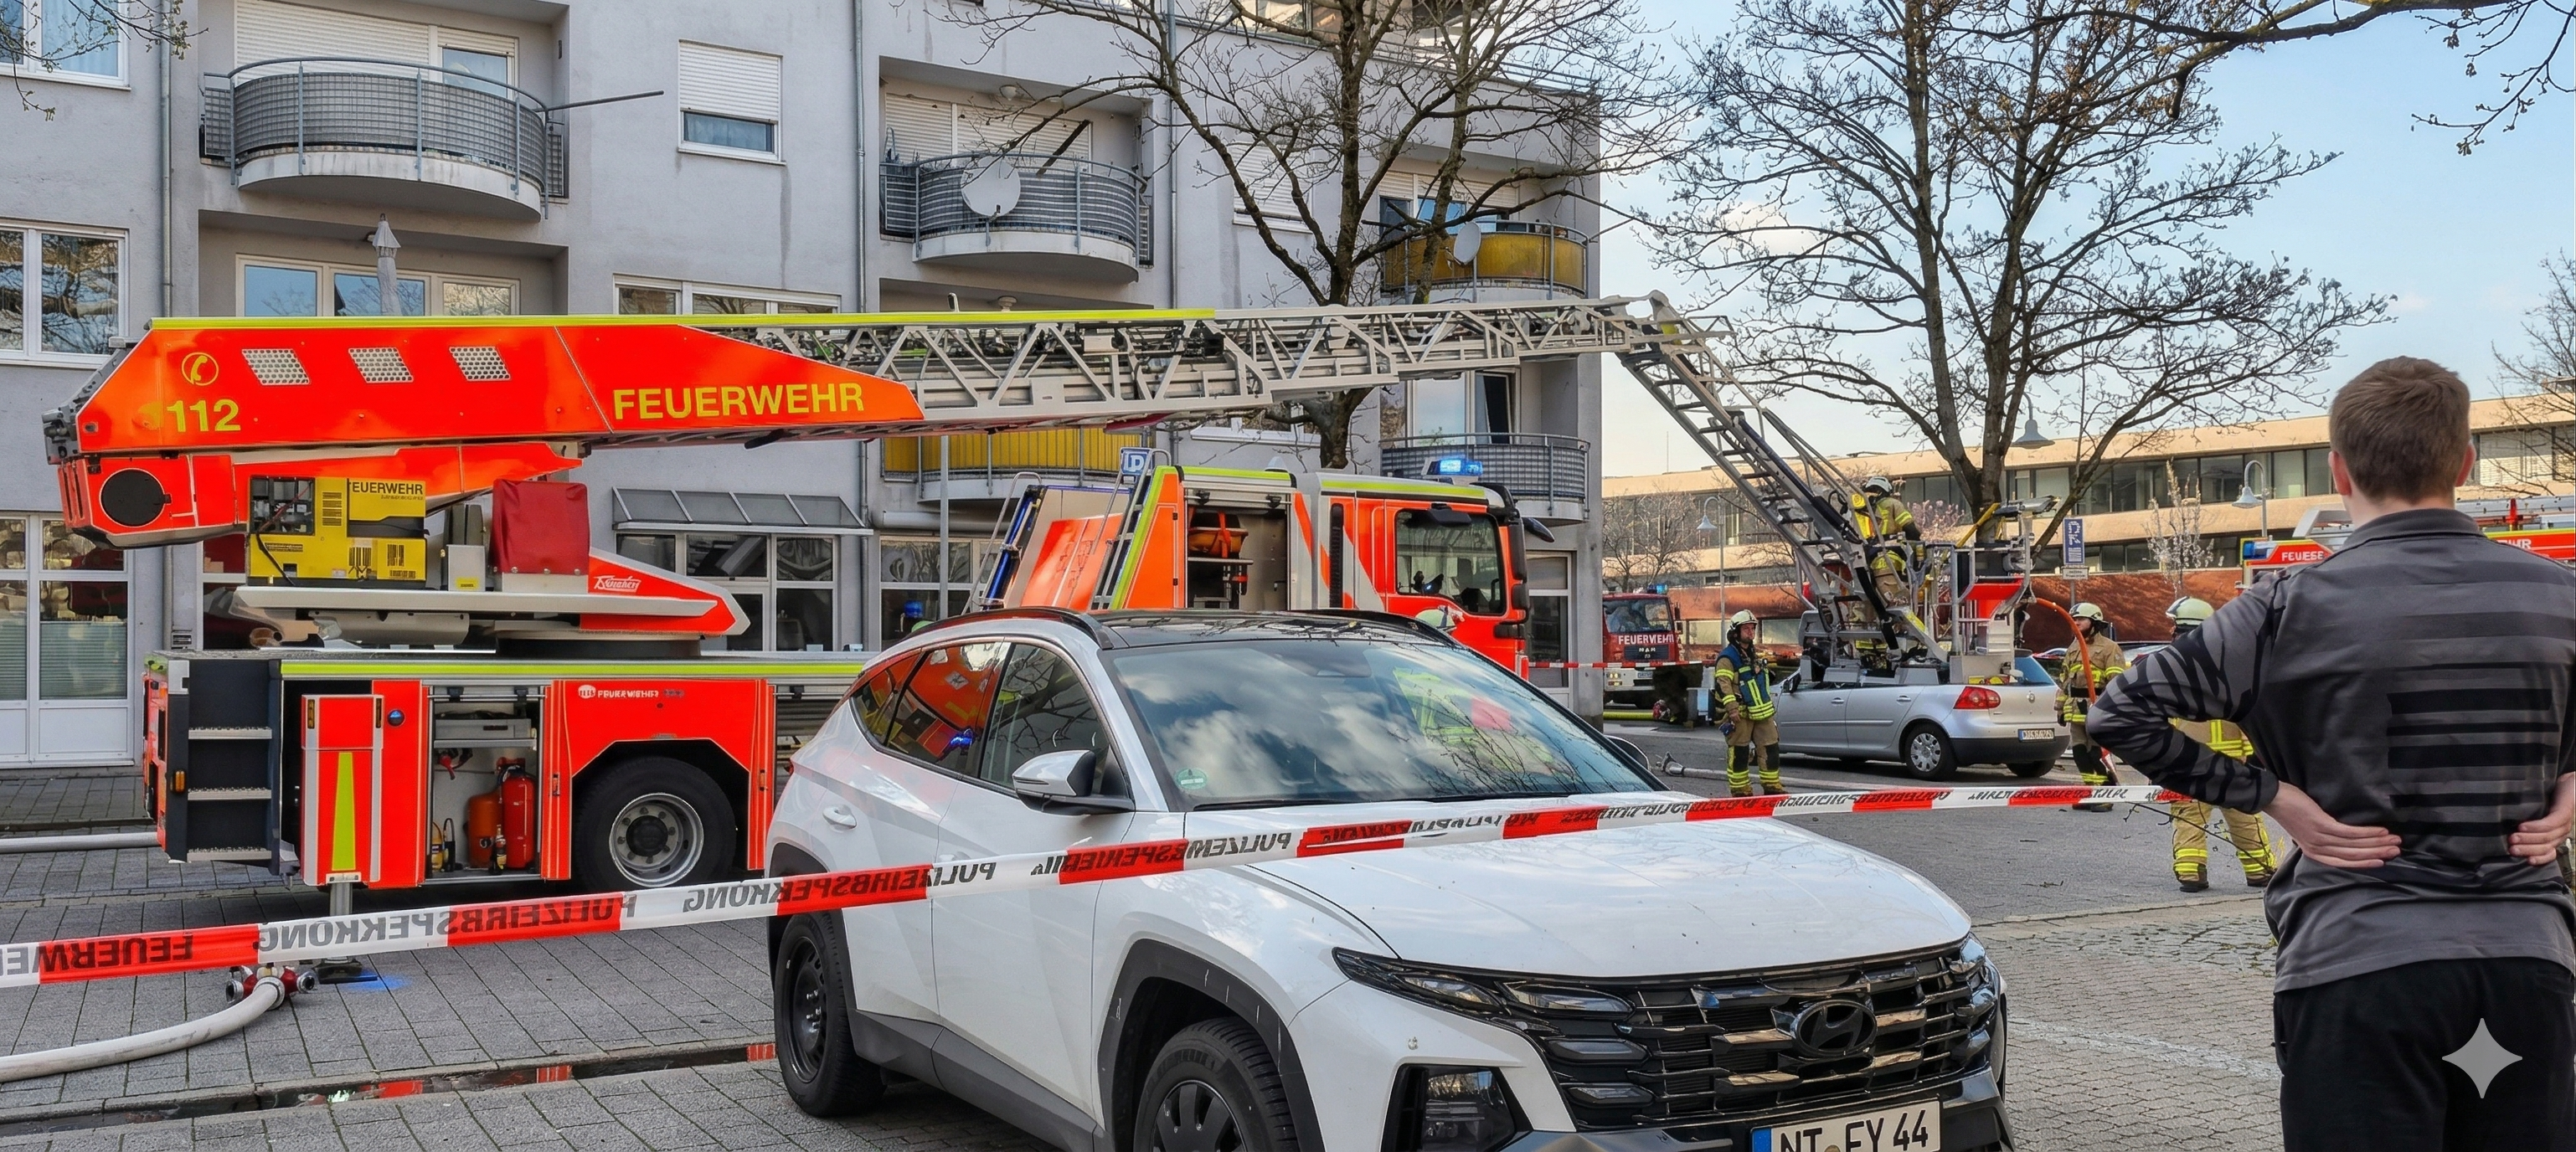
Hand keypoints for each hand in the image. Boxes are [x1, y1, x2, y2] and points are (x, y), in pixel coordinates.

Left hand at [2263, 781, 2400, 868]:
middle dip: (2377, 853)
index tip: (2383, 861)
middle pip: (2353, 855)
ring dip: (2377, 843)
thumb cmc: (2292, 811)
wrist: (2274, 798)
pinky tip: (2381, 831)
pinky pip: (2349, 832)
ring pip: (2354, 845)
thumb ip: (2325, 839)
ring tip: (2394, 840)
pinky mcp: (2322, 825)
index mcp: (2315, 853)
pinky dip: (2367, 832)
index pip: (2345, 863)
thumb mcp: (2308, 831)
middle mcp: (2318, 849)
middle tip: (2397, 850)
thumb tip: (2345, 840)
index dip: (2365, 863)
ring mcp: (2320, 838)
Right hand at [2509, 774, 2575, 867]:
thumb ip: (2530, 828)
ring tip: (2512, 838)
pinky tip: (2522, 826)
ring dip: (2528, 839)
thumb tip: (2508, 836)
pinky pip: (2549, 824)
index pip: (2549, 854)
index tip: (2524, 861)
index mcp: (2556, 837)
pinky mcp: (2564, 813)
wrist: (2568, 783)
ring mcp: (2564, 823)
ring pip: (2546, 837)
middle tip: (2511, 849)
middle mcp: (2561, 833)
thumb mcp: (2538, 816)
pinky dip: (2535, 827)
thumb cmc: (2549, 798)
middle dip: (2527, 850)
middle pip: (2546, 847)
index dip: (2539, 859)